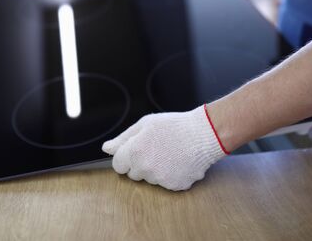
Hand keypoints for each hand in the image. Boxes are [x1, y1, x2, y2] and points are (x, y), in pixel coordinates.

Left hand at [102, 105, 228, 190]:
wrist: (204, 134)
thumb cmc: (174, 126)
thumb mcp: (145, 124)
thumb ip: (123, 138)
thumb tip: (106, 148)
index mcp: (134, 152)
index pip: (118, 165)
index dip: (126, 157)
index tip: (137, 150)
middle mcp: (145, 168)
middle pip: (133, 174)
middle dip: (140, 164)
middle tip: (156, 149)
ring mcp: (161, 180)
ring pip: (150, 179)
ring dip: (156, 170)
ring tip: (170, 153)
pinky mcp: (175, 186)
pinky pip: (166, 184)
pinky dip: (171, 175)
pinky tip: (179, 162)